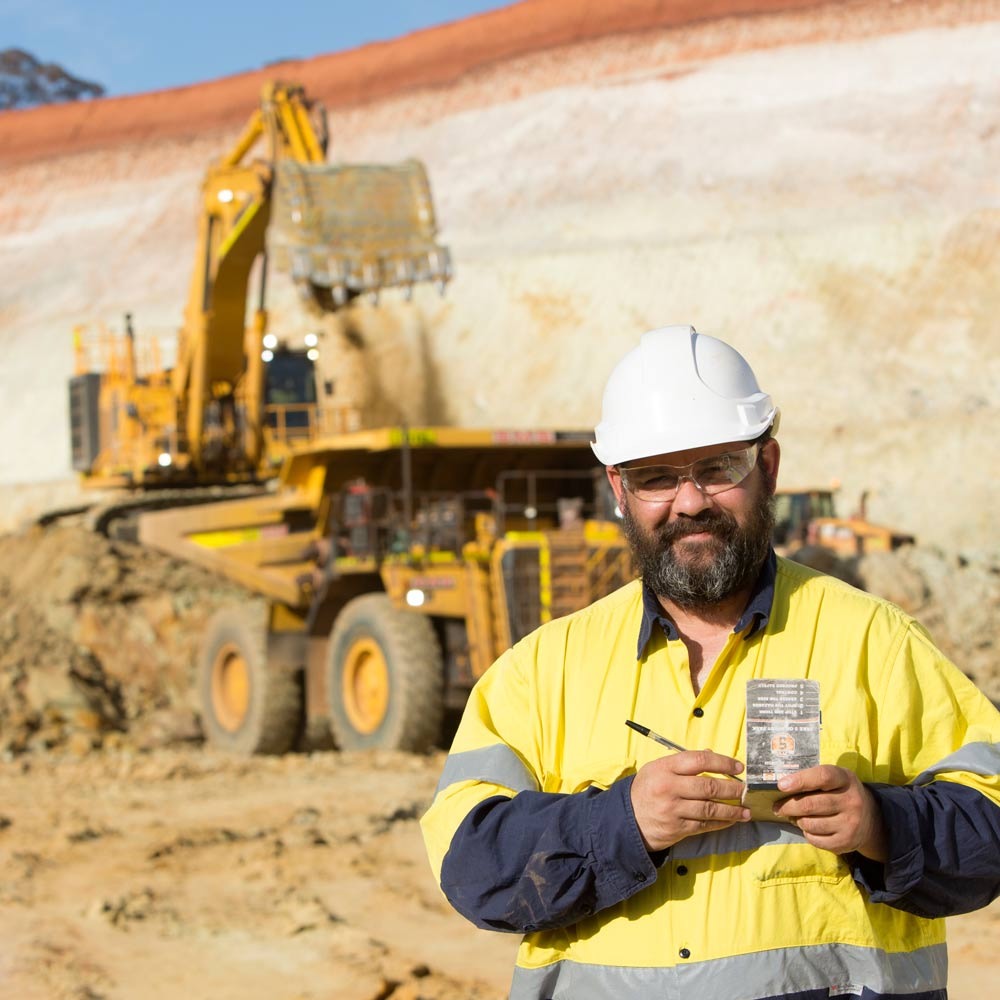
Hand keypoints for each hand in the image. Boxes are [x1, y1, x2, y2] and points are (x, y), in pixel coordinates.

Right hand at [630, 750, 749, 851]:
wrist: (628, 819)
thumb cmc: (646, 789)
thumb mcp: (657, 768)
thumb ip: (683, 762)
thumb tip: (711, 754)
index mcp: (665, 768)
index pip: (699, 760)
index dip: (722, 762)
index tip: (738, 767)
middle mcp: (669, 787)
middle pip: (709, 786)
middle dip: (732, 788)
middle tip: (746, 789)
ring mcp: (673, 809)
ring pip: (710, 808)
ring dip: (732, 810)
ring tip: (746, 810)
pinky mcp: (677, 828)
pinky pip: (705, 825)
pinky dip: (721, 823)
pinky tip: (731, 821)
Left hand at [773, 765, 886, 860]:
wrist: (869, 818)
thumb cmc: (840, 793)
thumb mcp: (834, 779)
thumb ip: (812, 779)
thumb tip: (782, 788)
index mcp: (845, 779)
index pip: (822, 776)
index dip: (800, 780)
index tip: (781, 786)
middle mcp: (851, 800)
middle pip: (810, 804)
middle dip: (788, 806)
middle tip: (777, 807)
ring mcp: (851, 823)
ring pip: (810, 824)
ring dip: (797, 820)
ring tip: (796, 817)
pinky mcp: (847, 841)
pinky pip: (816, 840)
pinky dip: (807, 833)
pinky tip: (810, 828)